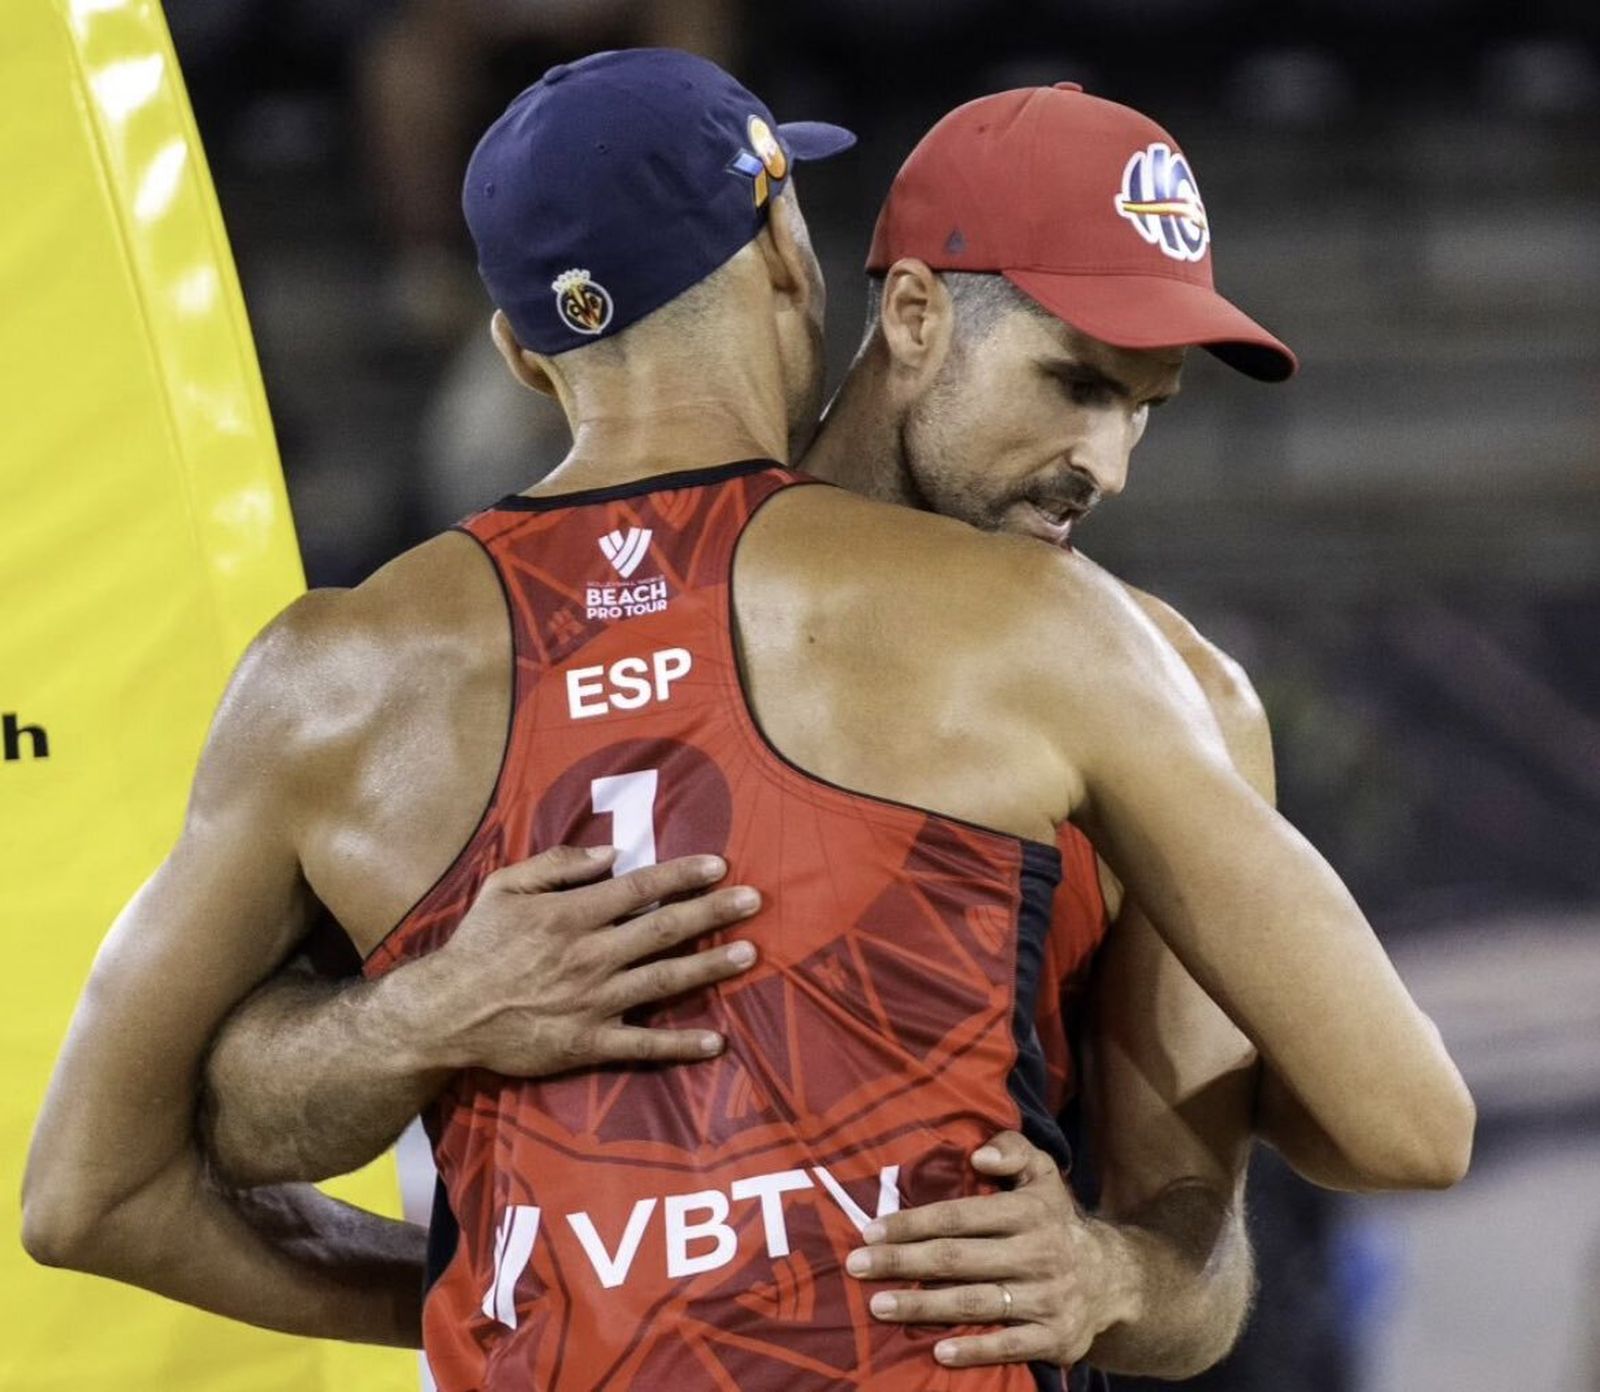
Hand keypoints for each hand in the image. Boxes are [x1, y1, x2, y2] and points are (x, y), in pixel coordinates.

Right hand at [408, 845, 760, 1074]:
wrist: (446, 1013)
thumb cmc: (477, 945)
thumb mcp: (506, 886)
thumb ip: (559, 863)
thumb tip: (611, 853)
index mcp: (572, 914)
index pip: (640, 888)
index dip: (683, 876)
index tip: (720, 867)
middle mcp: (591, 955)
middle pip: (664, 929)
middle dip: (713, 912)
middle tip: (755, 900)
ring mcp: (594, 1002)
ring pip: (664, 979)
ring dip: (710, 966)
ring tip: (749, 953)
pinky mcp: (588, 1043)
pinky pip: (642, 1045)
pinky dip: (680, 1044)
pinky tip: (716, 1041)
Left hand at [844, 1130, 1137, 1368]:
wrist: (1113, 1279)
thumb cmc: (1054, 1220)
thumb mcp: (1042, 1173)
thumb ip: (1012, 1150)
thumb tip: (978, 1157)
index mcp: (1030, 1211)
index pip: (960, 1216)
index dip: (913, 1223)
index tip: (871, 1230)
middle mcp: (1038, 1254)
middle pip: (958, 1260)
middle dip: (902, 1263)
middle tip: (857, 1266)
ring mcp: (1046, 1299)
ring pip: (975, 1303)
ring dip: (923, 1306)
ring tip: (878, 1306)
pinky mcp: (1055, 1337)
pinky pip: (1008, 1346)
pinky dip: (974, 1350)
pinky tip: (937, 1350)